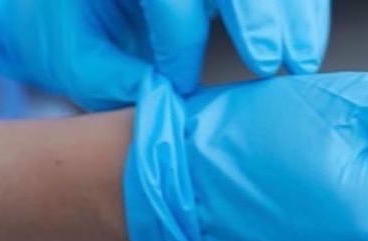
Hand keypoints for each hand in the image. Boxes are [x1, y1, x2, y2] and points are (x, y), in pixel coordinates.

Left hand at [0, 0, 329, 109]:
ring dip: (297, 16)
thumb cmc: (64, 20)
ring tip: (301, 60)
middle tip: (269, 63)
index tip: (181, 87)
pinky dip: (303, 10)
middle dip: (260, 19)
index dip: (181, 49)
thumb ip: (111, 80)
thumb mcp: (69, 53)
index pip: (169, 2)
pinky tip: (304, 41)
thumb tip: (165, 104)